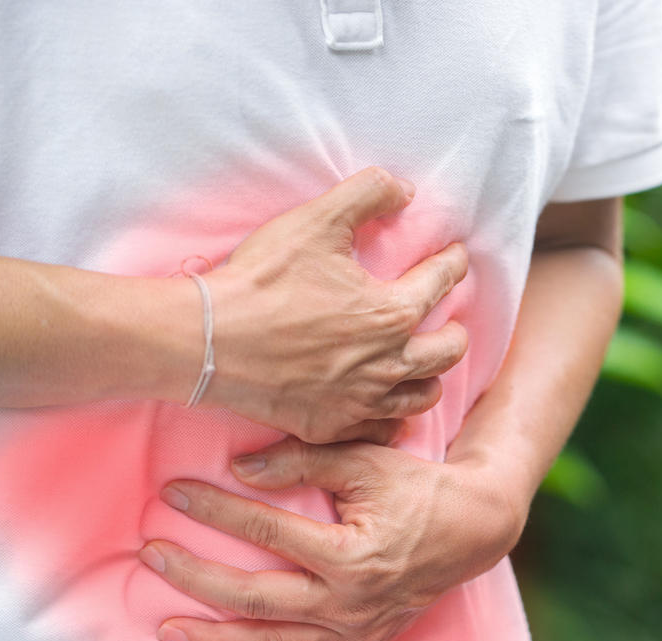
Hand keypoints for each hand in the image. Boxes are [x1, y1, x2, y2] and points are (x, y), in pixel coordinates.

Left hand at [136, 437, 525, 640]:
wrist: (474, 528)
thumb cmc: (418, 487)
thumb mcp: (367, 460)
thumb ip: (303, 460)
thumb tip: (241, 469)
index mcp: (351, 554)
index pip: (266, 532)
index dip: (214, 510)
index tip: (173, 492)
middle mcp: (350, 602)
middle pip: (254, 598)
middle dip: (194, 578)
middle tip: (150, 555)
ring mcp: (357, 630)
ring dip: (215, 640)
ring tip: (167, 628)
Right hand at [196, 166, 469, 442]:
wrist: (207, 339)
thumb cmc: (262, 280)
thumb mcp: (317, 220)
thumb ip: (367, 195)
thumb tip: (404, 189)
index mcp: (392, 314)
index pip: (441, 284)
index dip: (453, 265)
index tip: (455, 258)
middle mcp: (386, 364)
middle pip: (447, 352)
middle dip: (454, 331)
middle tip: (450, 322)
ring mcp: (359, 401)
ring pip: (420, 397)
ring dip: (429, 378)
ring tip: (423, 364)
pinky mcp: (329, 426)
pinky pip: (379, 430)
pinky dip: (391, 420)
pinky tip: (389, 410)